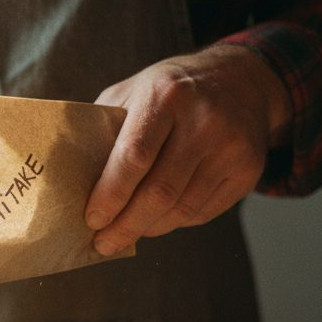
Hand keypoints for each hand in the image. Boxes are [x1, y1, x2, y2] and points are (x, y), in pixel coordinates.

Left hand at [84, 44, 291, 254]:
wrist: (242, 78)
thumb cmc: (171, 90)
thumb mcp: (134, 92)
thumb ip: (105, 130)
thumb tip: (74, 183)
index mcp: (166, 94)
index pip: (134, 156)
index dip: (110, 195)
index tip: (91, 220)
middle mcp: (204, 120)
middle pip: (160, 192)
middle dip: (125, 225)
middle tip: (103, 243)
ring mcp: (231, 147)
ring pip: (182, 209)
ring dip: (148, 229)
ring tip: (125, 235)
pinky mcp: (248, 171)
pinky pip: (202, 212)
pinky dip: (173, 223)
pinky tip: (155, 221)